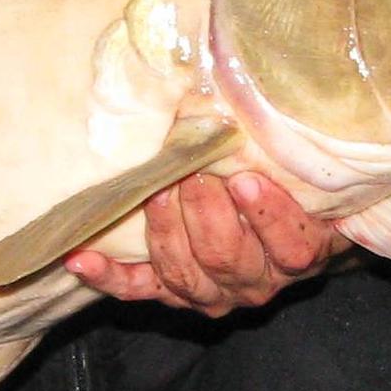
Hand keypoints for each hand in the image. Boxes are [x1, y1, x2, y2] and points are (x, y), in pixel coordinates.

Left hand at [64, 172, 346, 316]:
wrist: (275, 233)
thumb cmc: (292, 190)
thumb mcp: (309, 173)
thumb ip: (296, 150)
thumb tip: (288, 99)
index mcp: (296, 254)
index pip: (289, 247)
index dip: (266, 215)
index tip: (244, 179)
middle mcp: (254, 282)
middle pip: (227, 258)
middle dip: (204, 213)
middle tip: (190, 173)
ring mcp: (208, 292)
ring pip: (182, 273)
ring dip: (164, 231)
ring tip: (154, 193)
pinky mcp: (169, 292)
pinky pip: (136, 290)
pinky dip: (108, 276)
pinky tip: (81, 259)